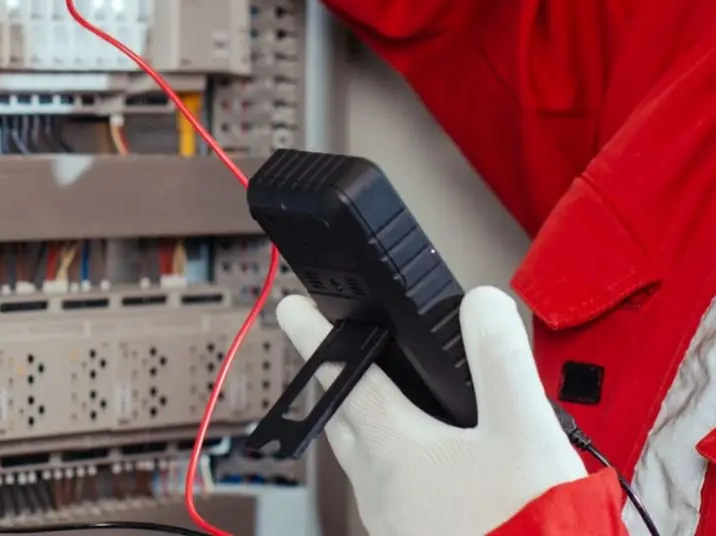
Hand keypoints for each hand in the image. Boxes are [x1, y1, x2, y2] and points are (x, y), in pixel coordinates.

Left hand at [278, 287, 585, 535]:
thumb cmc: (526, 525)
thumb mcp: (526, 432)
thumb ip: (500, 361)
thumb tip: (480, 305)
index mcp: (393, 448)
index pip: (341, 373)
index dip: (316, 333)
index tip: (293, 310)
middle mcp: (379, 487)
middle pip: (340, 420)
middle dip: (334, 382)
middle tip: (332, 354)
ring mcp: (393, 521)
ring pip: (362, 460)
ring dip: (363, 427)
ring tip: (378, 405)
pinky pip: (388, 493)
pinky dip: (395, 465)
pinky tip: (427, 468)